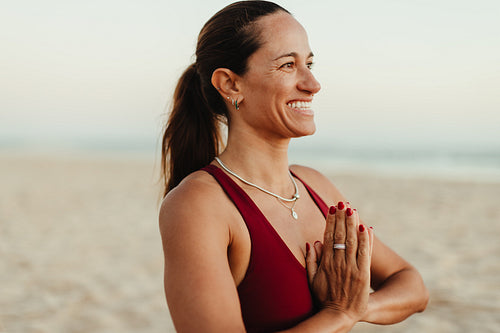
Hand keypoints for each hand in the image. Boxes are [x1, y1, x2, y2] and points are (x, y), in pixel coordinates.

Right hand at [306, 202, 373, 321]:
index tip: (332, 208)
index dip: (331, 221)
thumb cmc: (324, 298)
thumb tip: (312, 242)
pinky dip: (366, 240)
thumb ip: (311, 260)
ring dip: (353, 223)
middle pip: (341, 235)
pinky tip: (366, 227)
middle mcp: (339, 262)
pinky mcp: (363, 274)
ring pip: (353, 241)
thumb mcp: (312, 279)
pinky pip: (365, 253)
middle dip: (342, 217)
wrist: (339, 315)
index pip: (329, 236)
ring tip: (352, 209)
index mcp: (326, 262)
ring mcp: (352, 268)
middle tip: (342, 203)